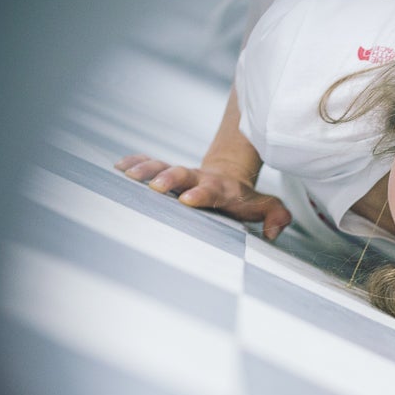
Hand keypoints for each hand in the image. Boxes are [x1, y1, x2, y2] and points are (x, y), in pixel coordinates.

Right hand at [115, 154, 292, 240]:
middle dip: (170, 179)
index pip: (212, 191)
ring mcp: (182, 175)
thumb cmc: (243, 199)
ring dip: (147, 169)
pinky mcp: (168, 173)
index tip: (187, 200)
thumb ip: (276, 216)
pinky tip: (119, 166)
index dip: (201, 194)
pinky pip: (151, 163)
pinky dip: (136, 162)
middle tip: (155, 186)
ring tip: (128, 174)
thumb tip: (273, 232)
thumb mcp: (265, 206)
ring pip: (164, 167)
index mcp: (221, 189)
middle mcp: (199, 179)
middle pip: (184, 175)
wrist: (229, 177)